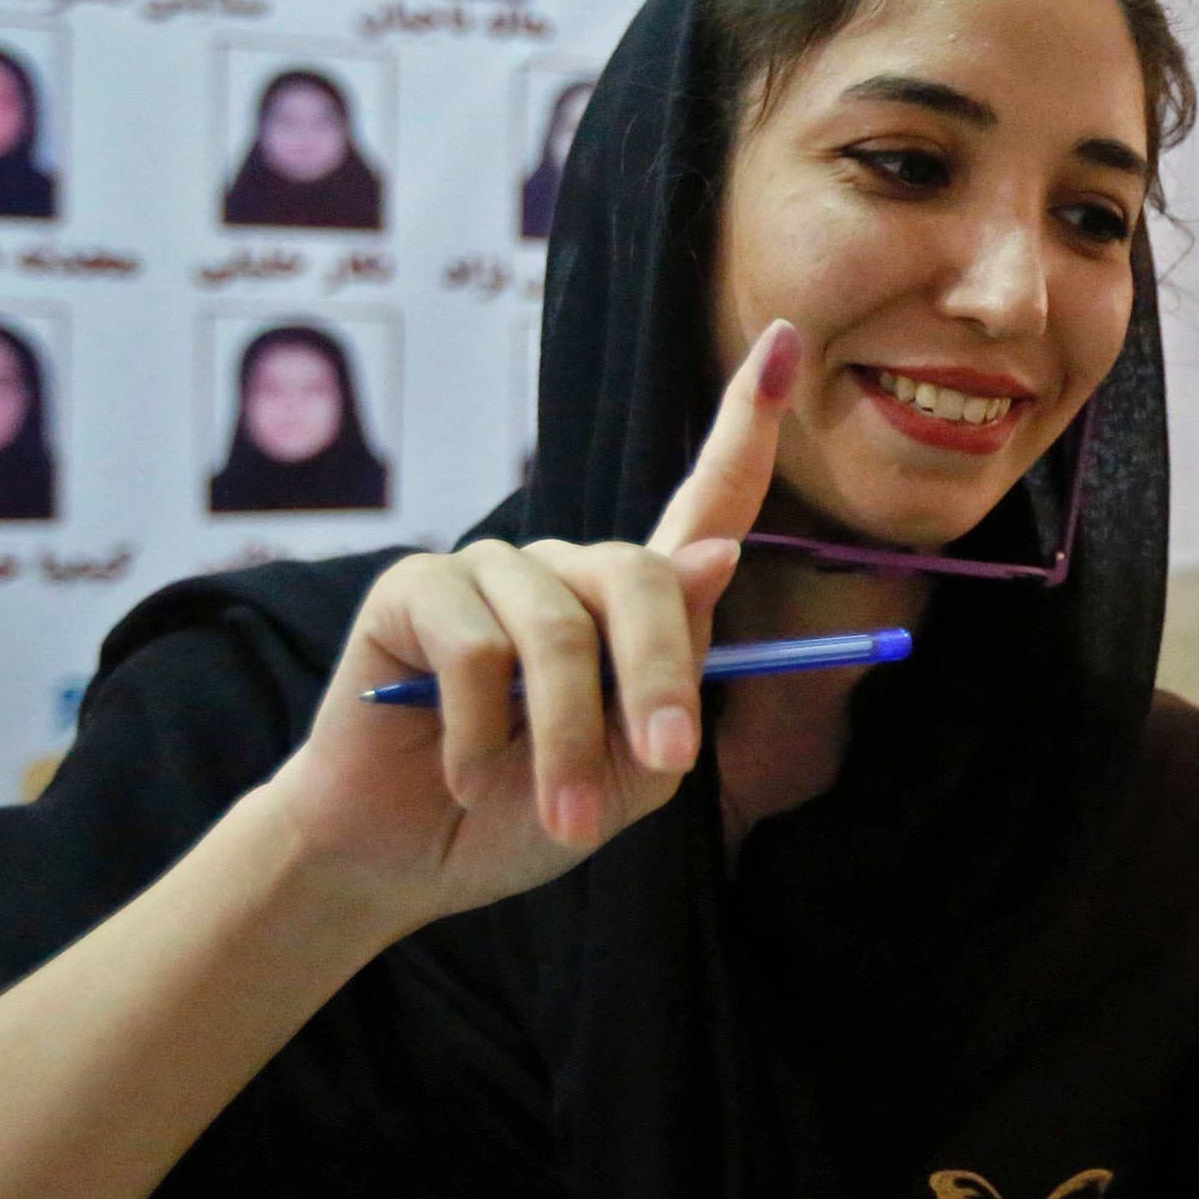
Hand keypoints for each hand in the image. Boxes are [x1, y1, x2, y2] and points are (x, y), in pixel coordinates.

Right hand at [259, 321, 794, 934]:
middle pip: (643, 577)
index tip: (791, 341)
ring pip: (560, 631)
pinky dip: (484, 734)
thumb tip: (717, 554)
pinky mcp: (416, 587)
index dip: (750, 422)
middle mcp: (567, 567)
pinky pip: (477, 651)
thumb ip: (678, 679)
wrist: (407, 857)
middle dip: (659, 680)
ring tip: (553, 812)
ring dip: (564, 739)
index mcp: (635, 603)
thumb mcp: (632, 772)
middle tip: (662, 764)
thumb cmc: (529, 812)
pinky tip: (465, 769)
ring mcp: (491, 570)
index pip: (708, 498)